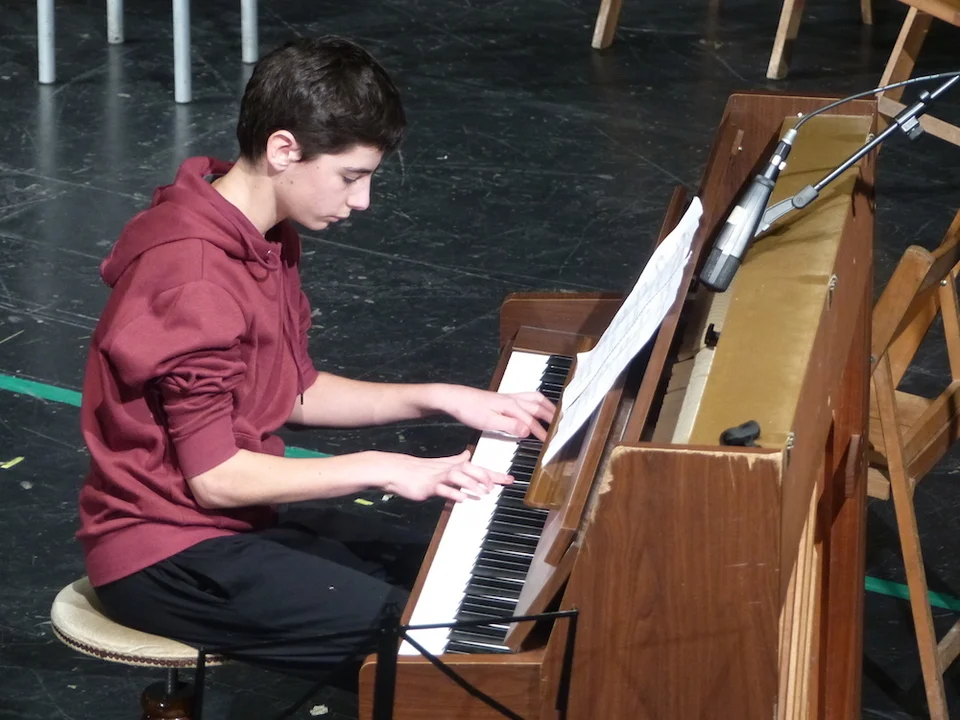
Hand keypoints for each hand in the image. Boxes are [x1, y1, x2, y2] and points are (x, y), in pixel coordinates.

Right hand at [377, 450, 512, 502]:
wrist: (398, 470)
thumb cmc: (421, 470)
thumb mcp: (442, 465)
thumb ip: (456, 461)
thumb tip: (467, 455)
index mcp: (455, 466)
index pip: (479, 468)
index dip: (495, 474)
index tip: (510, 479)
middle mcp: (450, 469)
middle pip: (472, 469)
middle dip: (487, 477)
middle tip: (496, 486)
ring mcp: (439, 477)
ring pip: (459, 477)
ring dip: (472, 485)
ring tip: (483, 493)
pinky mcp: (429, 486)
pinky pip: (443, 490)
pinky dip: (453, 494)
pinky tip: (461, 499)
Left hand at [435, 386, 555, 440]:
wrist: (454, 398)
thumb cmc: (469, 409)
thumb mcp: (488, 422)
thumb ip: (509, 425)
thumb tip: (527, 430)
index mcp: (511, 406)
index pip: (531, 421)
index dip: (542, 433)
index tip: (550, 443)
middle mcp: (512, 399)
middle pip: (538, 405)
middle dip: (551, 415)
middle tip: (561, 426)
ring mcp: (508, 397)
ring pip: (534, 398)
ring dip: (546, 406)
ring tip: (554, 415)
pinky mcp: (503, 398)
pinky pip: (526, 398)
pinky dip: (536, 402)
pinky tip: (534, 408)